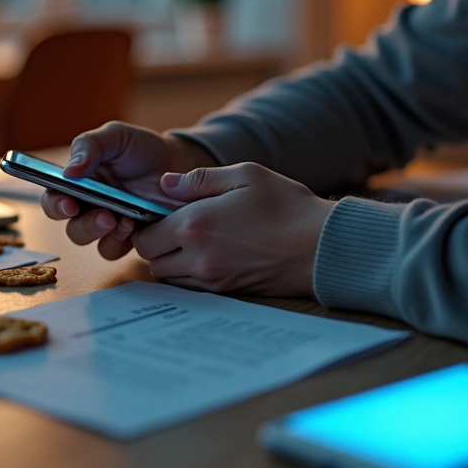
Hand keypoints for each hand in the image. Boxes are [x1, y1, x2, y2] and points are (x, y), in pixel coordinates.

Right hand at [41, 122, 217, 259]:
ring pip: (94, 243)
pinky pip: (118, 249)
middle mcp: (90, 208)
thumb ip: (90, 147)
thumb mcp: (115, 136)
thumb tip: (69, 172)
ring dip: (105, 235)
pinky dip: (122, 241)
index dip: (56, 206)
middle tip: (105, 216)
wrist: (178, 160)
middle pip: (73, 228)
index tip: (69, 205)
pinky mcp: (131, 237)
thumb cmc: (141, 147)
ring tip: (125, 221)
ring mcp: (111, 224)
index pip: (55, 200)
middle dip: (85, 226)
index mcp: (79, 184)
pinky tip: (136, 225)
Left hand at [132, 163, 333, 296]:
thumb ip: (199, 179)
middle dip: (158, 243)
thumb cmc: (287, 206)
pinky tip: (213, 255)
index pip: (146, 235)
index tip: (164, 212)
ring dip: (173, 260)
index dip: (149, 223)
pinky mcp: (227, 292)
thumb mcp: (246, 175)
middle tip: (178, 226)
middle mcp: (197, 256)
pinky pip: (191, 287)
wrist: (321, 246)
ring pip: (169, 276)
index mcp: (195, 224)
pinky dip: (191, 274)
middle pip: (152, 260)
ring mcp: (212, 279)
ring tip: (197, 241)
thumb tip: (165, 183)